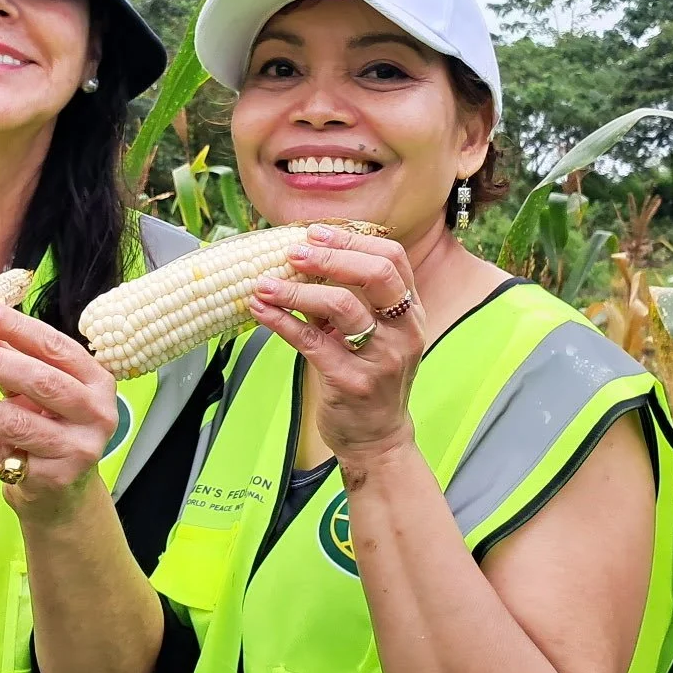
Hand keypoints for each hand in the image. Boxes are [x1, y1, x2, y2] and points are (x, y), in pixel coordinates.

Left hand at [0, 301, 119, 523]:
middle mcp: (94, 415)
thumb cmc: (53, 428)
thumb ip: (18, 357)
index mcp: (97, 382)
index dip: (18, 327)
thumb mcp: (43, 390)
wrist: (65, 493)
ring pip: (14, 423)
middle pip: (40, 382)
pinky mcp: (49, 479)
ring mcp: (74, 450)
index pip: (56, 347)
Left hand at [248, 223, 427, 462]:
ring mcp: (381, 358)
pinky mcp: (352, 382)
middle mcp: (403, 332)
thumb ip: (353, 299)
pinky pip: (312, 342)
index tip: (317, 233)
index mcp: (411, 312)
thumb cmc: (370, 378)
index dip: (353, 241)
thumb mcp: (375, 334)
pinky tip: (261, 311)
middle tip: (294, 253)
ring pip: (342, 306)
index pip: (393, 259)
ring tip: (264, 283)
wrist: (376, 438)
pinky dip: (282, 322)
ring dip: (297, 290)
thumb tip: (305, 258)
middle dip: (331, 257)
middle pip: (376, 275)